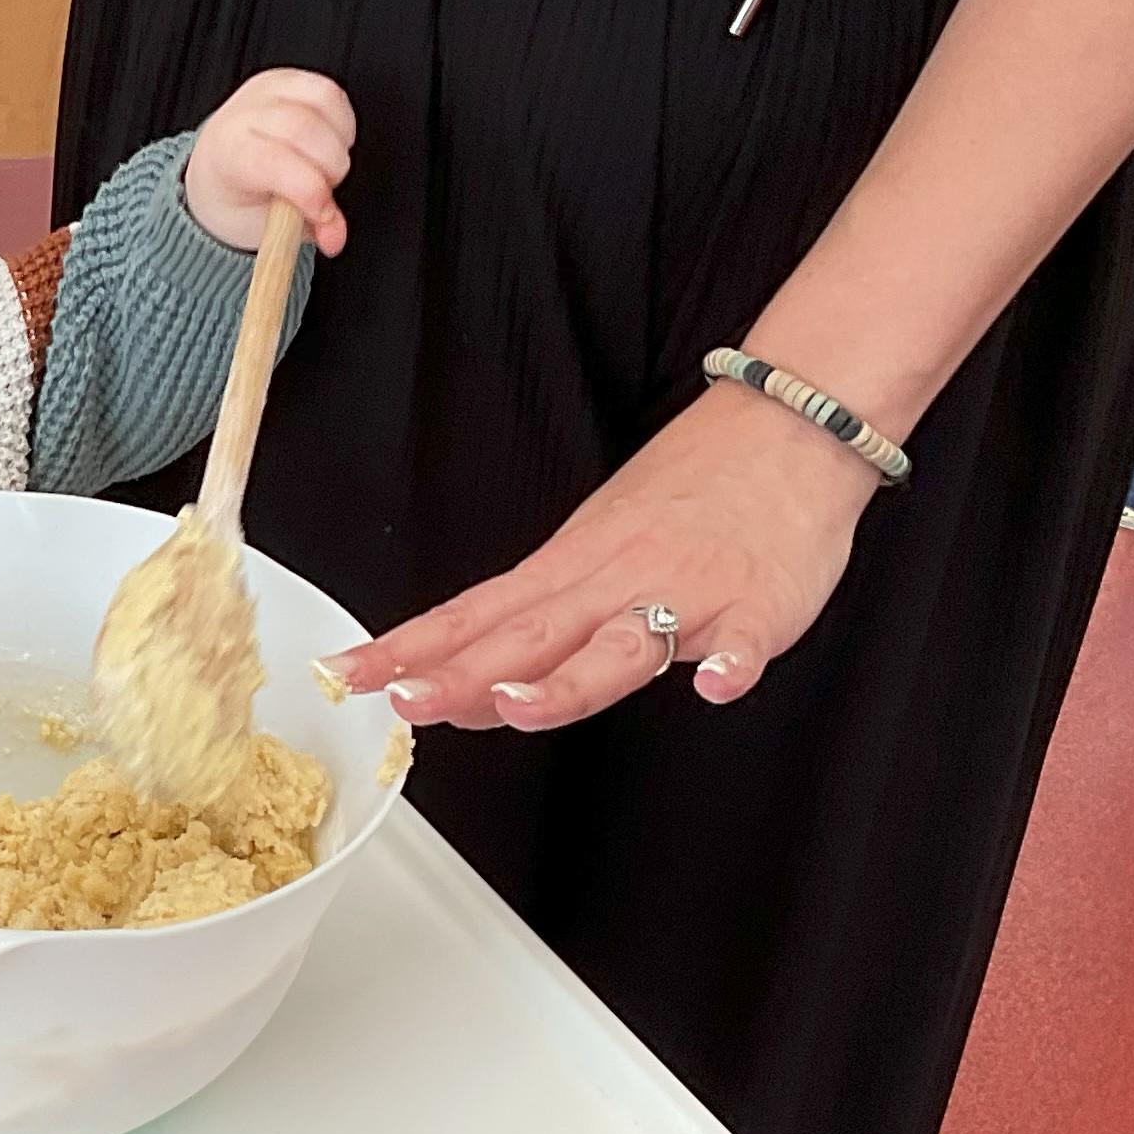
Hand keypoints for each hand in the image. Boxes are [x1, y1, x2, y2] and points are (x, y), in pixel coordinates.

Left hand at [184, 68, 355, 255]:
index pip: (273, 161)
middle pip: (304, 127)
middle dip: (329, 166)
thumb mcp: (264, 226)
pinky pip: (330, 91)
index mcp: (228, 153)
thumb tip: (336, 236)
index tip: (323, 212)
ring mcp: (266, 91)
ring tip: (326, 164)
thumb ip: (306, 227)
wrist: (216, 172)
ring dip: (339, 140)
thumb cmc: (238, 197)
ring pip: (324, 100)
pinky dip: (341, 120)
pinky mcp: (288, 79)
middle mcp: (243, 115)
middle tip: (324, 189)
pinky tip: (330, 141)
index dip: (309, 189)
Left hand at [326, 383, 878, 730]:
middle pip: (529, 635)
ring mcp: (688, 591)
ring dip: (570, 678)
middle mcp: (615, 580)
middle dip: (464, 674)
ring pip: (622, 642)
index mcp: (570, 568)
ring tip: (522, 707)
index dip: (410, 649)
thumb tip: (465, 681)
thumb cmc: (687, 495)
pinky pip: (746, 637)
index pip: (474, 615)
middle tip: (407, 701)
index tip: (347, 676)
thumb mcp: (592, 545)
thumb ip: (537, 622)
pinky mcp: (759, 602)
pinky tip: (715, 685)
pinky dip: (733, 661)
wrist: (786, 426)